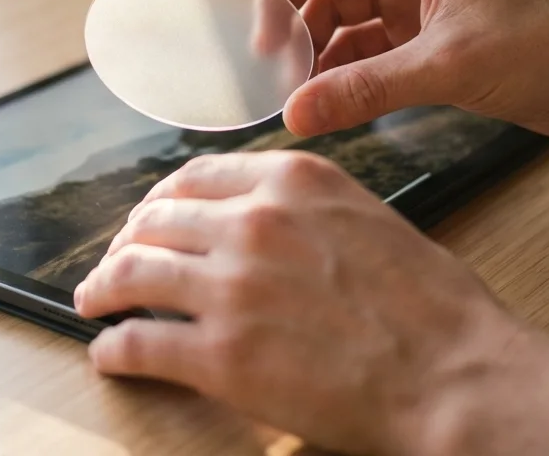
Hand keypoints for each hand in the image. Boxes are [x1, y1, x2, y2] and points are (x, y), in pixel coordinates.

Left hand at [75, 151, 548, 455]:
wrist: (457, 372)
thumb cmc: (430, 304)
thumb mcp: (365, 218)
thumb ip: (301, 208)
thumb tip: (253, 220)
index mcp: (291, 180)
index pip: (194, 176)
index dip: (159, 201)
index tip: (148, 220)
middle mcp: (252, 221)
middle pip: (155, 221)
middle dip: (124, 243)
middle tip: (113, 264)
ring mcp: (231, 286)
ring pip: (133, 274)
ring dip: (102, 288)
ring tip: (91, 301)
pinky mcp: (221, 354)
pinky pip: (141, 343)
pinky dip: (115, 348)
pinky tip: (109, 353)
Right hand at [206, 0, 548, 138]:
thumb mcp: (449, 66)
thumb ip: (365, 89)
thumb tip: (294, 114)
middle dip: (288, 7)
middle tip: (263, 56)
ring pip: (342, 5)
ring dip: (314, 43)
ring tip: (291, 85)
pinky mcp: (430, 27)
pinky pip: (366, 39)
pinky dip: (342, 64)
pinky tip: (324, 95)